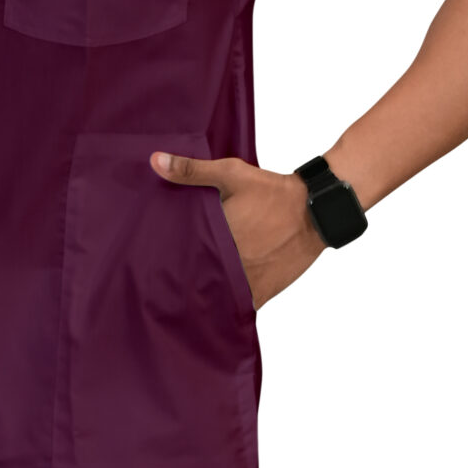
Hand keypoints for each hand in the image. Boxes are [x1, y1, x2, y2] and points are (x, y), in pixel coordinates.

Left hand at [149, 149, 325, 309]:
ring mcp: (246, 281)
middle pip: (195, 280)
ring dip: (204, 297)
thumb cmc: (272, 191)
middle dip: (182, 280)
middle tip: (164, 282)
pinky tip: (215, 305)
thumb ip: (191, 170)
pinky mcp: (263, 292)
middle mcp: (229, 263)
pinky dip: (227, 306)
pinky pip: (238, 306)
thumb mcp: (231, 174)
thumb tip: (155, 161)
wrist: (314, 210)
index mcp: (215, 237)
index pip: (179, 257)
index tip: (153, 262)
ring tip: (187, 296)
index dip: (165, 262)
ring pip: (215, 298)